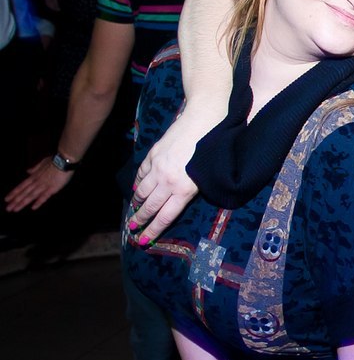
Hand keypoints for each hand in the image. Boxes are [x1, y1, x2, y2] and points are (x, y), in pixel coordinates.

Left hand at [5, 157, 71, 211]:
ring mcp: (44, 185)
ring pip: (31, 195)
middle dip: (15, 201)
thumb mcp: (42, 163)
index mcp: (34, 176)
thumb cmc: (54, 160)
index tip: (6, 199)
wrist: (63, 160)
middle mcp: (36, 182)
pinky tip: (33, 208)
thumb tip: (28, 171)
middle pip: (24, 193)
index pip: (21, 186)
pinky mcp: (52, 189)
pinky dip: (38, 202)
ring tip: (15, 210)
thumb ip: (35, 168)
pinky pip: (44, 196)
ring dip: (22, 203)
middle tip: (8, 209)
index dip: (14, 193)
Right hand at [127, 113, 205, 243]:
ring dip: (137, 202)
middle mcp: (167, 180)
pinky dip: (138, 181)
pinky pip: (142, 172)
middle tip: (132, 230)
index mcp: (184, 189)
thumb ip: (192, 189)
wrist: (204, 118)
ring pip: (142, 189)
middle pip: (151, 206)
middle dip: (140, 220)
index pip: (165, 216)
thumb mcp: (208, 175)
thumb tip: (180, 201)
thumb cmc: (215, 148)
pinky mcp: (154, 153)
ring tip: (134, 211)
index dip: (153, 230)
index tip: (143, 240)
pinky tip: (135, 187)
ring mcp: (158, 166)